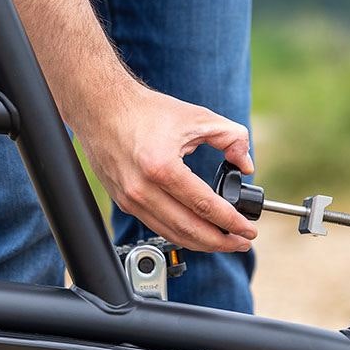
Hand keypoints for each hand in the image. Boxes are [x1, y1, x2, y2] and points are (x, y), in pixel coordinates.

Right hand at [76, 80, 257, 252]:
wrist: (101, 107)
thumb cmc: (145, 110)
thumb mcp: (197, 117)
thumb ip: (231, 138)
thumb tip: (246, 165)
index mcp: (162, 167)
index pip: (205, 206)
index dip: (231, 222)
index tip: (248, 229)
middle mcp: (142, 188)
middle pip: (188, 229)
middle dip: (221, 241)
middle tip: (242, 243)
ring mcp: (129, 198)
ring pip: (171, 234)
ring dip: (201, 243)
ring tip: (225, 242)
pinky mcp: (123, 201)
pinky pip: (156, 226)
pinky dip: (180, 233)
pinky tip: (197, 231)